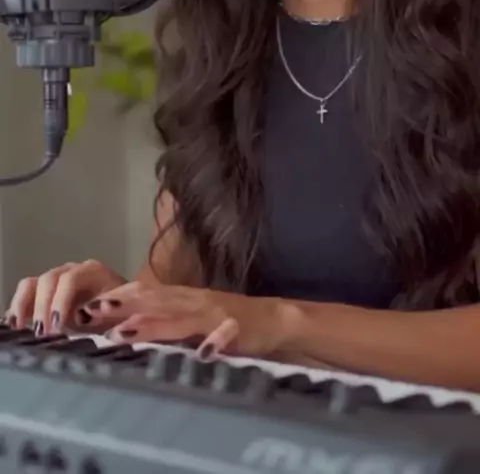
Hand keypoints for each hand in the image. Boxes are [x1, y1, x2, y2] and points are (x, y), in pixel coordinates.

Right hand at [4, 260, 125, 335]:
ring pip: (33, 283)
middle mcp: (72, 270)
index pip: (70, 278)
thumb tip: (84, 315)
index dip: (60, 301)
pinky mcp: (46, 292)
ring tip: (19, 327)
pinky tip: (15, 325)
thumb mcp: (119, 313)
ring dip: (24, 305)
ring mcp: (57, 279)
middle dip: (42, 306)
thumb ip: (104, 312)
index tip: (56, 326)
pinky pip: (27, 292)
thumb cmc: (122, 312)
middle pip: (49, 279)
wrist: (124, 310)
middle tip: (42, 333)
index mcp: (93, 271)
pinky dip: (18, 307)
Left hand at [80, 281, 296, 358]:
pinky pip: (226, 334)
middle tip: (93, 312)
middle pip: (154, 301)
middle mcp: (193, 301)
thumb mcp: (189, 316)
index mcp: (180, 298)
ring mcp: (215, 314)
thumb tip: (119, 326)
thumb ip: (161, 318)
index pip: (143, 293)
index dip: (116, 298)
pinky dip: (214, 342)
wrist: (272, 318)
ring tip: (125, 331)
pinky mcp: (239, 328)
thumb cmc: (224, 321)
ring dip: (154, 323)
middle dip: (123, 306)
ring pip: (181, 317)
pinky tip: (203, 353)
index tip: (86, 306)